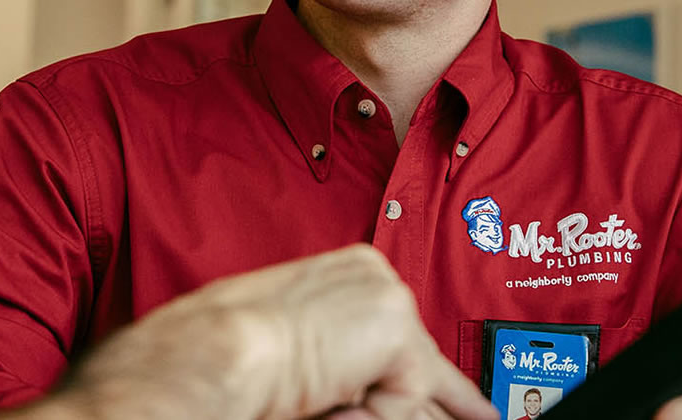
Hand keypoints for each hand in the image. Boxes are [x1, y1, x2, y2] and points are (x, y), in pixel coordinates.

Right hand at [60, 244, 496, 419]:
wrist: (205, 354)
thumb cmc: (215, 360)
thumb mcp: (289, 357)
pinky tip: (332, 396)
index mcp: (337, 277)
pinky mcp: (395, 325)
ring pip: (413, 388)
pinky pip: (410, 397)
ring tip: (320, 393)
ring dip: (379, 406)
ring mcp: (383, 295)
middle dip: (411, 402)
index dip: (443, 386)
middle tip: (428, 409)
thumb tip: (370, 396)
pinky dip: (375, 412)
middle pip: (417, 363)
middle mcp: (367, 276)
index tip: (476, 411)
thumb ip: (336, 366)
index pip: (403, 334)